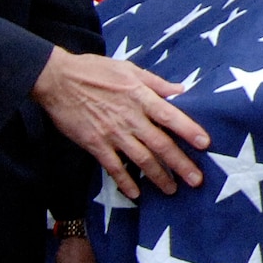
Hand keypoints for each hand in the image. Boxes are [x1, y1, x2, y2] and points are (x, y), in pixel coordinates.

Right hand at [31, 48, 209, 198]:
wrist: (57, 80)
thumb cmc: (95, 70)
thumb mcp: (129, 69)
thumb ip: (156, 82)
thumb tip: (180, 89)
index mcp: (141, 97)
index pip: (171, 117)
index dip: (189, 130)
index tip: (205, 144)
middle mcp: (130, 118)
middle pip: (160, 145)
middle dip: (180, 164)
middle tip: (197, 180)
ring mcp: (112, 133)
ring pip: (141, 159)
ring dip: (158, 177)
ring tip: (172, 190)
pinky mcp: (94, 144)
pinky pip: (113, 167)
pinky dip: (125, 182)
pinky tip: (135, 193)